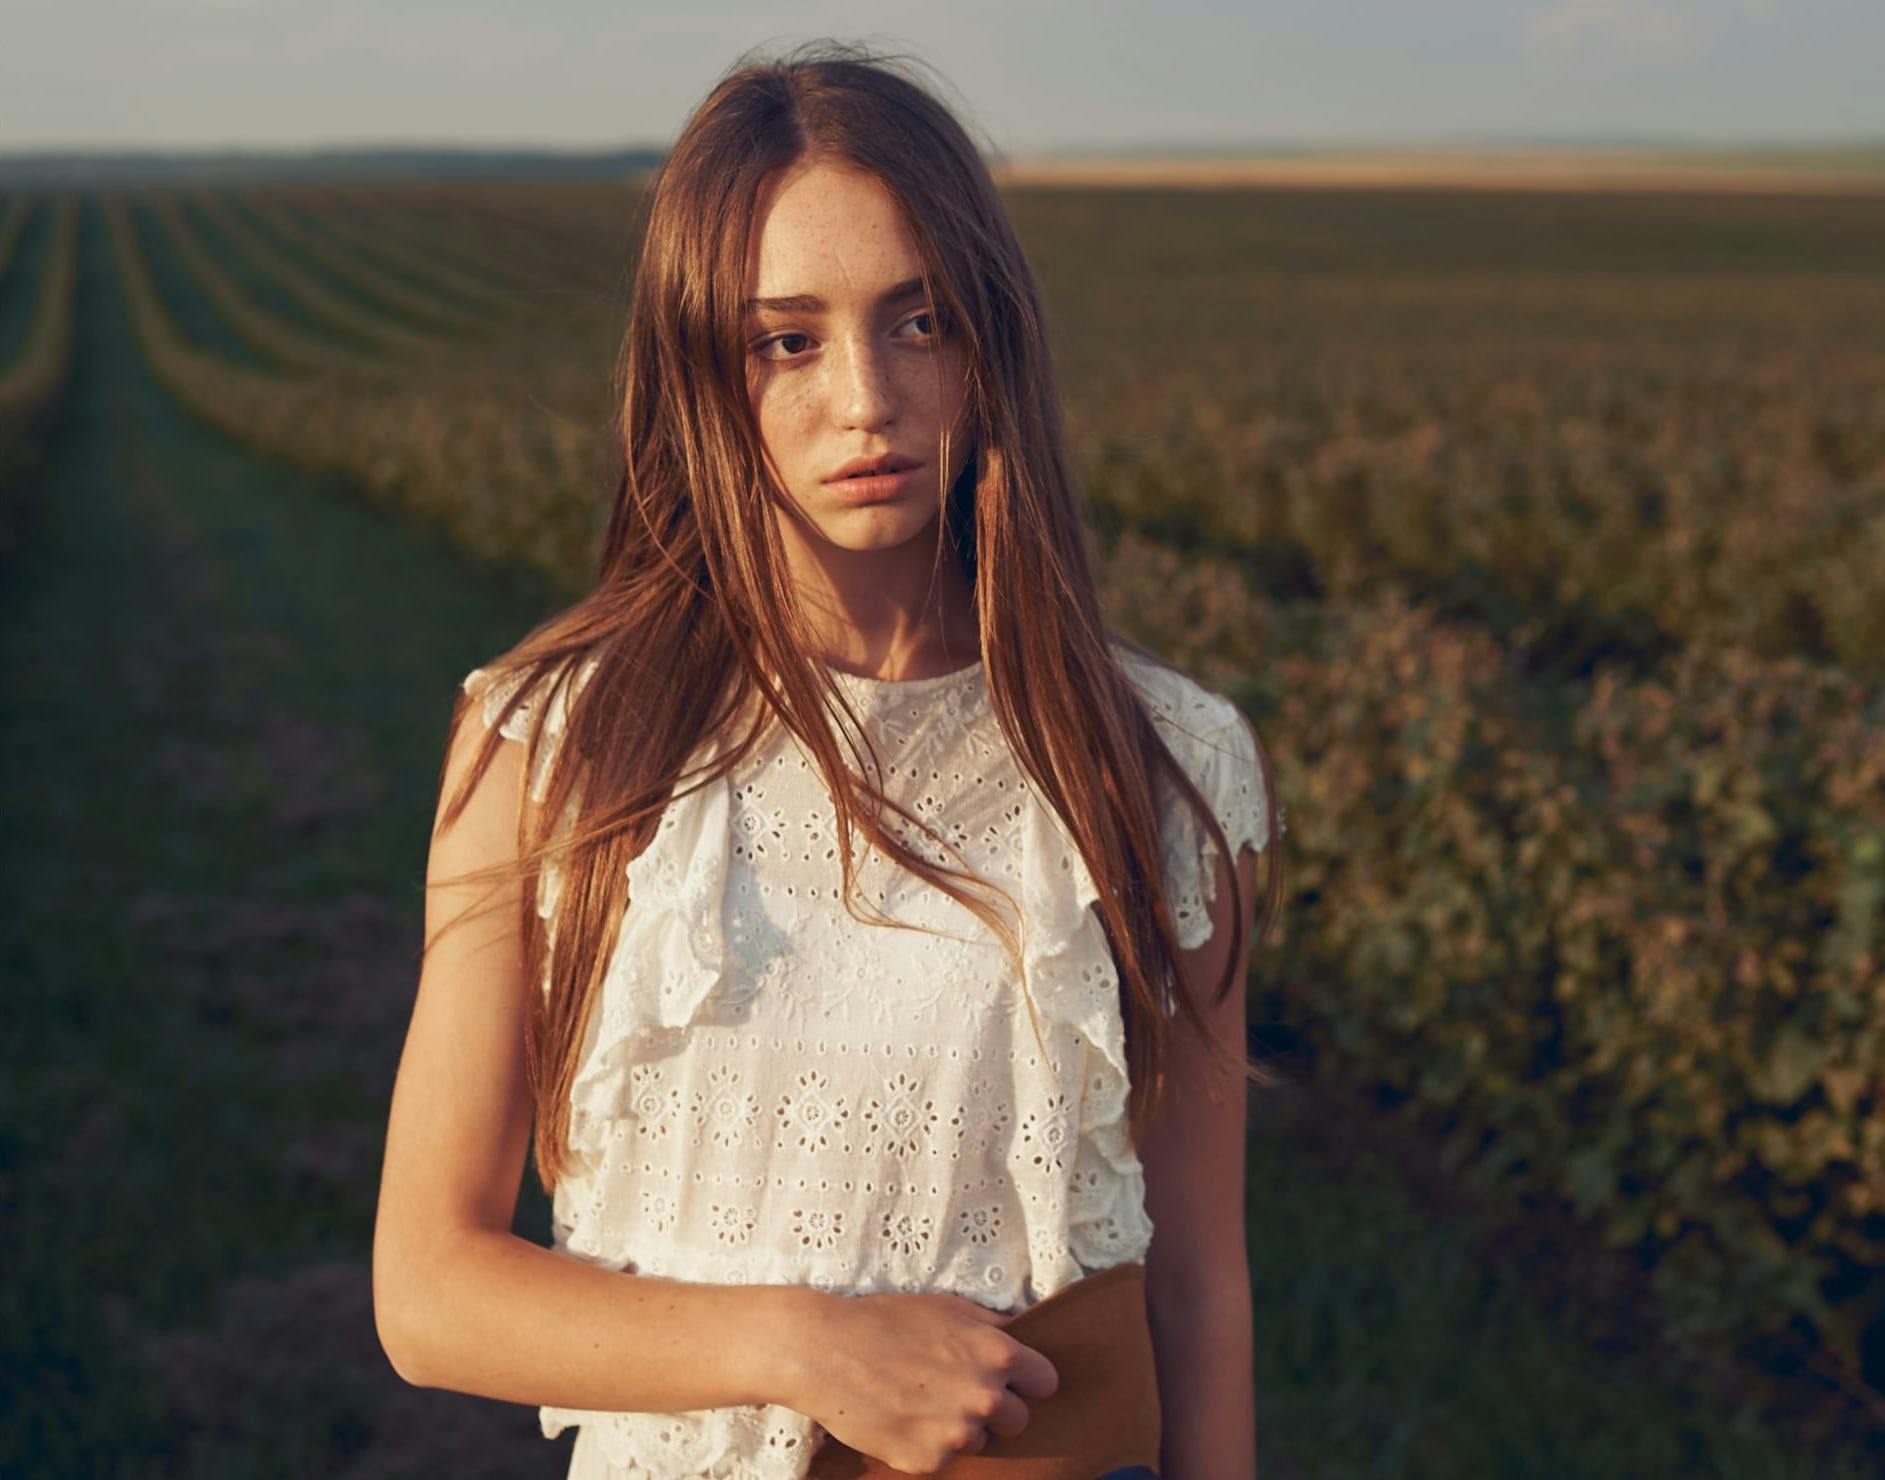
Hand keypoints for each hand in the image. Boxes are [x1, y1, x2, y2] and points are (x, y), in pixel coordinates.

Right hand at [787, 1288, 1059, 1473]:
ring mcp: (956, 1435)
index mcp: (997, 1355)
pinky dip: (926, 1443)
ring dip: (959, 1426)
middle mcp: (985, 1398)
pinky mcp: (926, 1462)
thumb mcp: (946, 1306)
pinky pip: (942, 1458)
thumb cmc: (885, 1320)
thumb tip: (1020, 1334)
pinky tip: (901, 1417)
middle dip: (996, 1408)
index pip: (1046, 1382)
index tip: (1013, 1379)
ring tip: (921, 1399)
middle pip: (1018, 1420)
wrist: (825, 1352)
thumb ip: (991, 1325)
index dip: (1028, 1379)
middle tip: (959, 1390)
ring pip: (978, 1441)